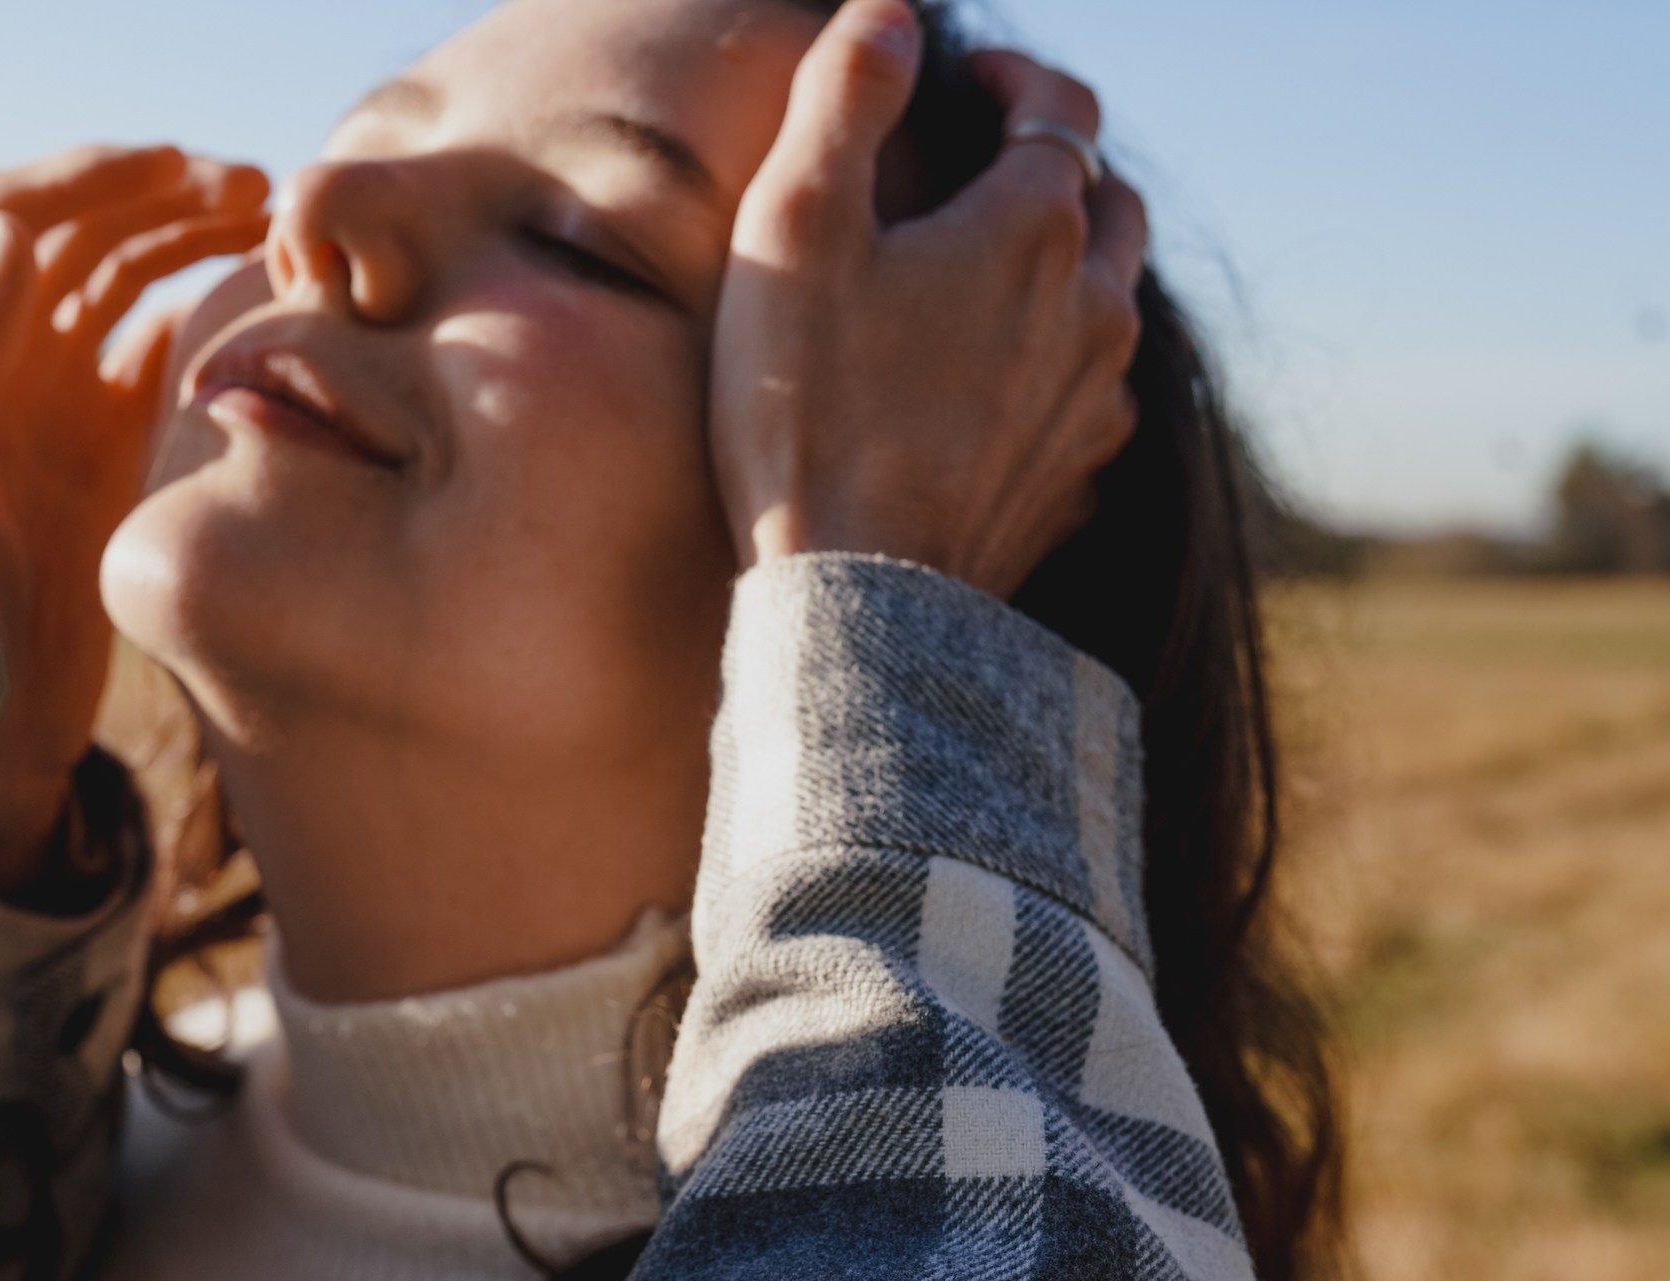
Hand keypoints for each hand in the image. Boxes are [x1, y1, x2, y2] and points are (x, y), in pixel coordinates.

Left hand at [0, 146, 267, 895]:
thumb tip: (11, 231)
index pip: (7, 216)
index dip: (93, 176)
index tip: (186, 166)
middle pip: (77, 234)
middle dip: (162, 196)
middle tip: (262, 194)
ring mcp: (46, 407)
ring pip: (123, 284)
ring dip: (191, 244)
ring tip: (276, 237)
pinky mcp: (97, 454)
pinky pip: (155, 358)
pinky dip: (204, 322)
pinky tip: (264, 319)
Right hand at [711, 0, 1147, 598]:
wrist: (854, 597)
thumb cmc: (807, 408)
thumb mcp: (796, 225)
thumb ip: (847, 96)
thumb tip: (892, 13)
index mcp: (1034, 225)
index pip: (1063, 106)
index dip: (1017, 76)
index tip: (966, 79)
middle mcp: (1094, 307)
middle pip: (1108, 204)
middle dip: (1056, 173)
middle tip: (982, 178)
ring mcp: (1095, 407)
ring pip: (1105, 308)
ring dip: (1058, 280)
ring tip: (979, 293)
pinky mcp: (1073, 487)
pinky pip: (1085, 407)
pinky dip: (1048, 380)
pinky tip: (986, 401)